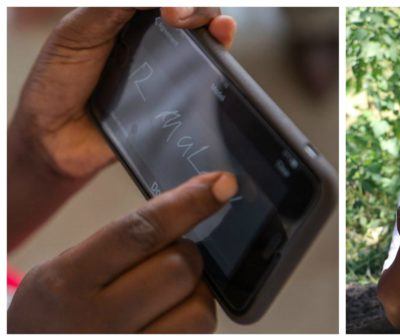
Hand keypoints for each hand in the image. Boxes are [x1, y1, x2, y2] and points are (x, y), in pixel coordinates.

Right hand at [8, 172, 236, 332]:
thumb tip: (192, 204)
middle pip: (178, 268)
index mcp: (67, 283)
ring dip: (196, 293)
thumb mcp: (66, 269)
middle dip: (186, 255)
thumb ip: (121, 242)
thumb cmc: (57, 312)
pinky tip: (169, 317)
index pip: (140, 232)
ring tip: (166, 296)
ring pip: (199, 310)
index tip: (221, 185)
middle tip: (167, 260)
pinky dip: (193, 320)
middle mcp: (94, 322)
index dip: (188, 203)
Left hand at [10, 8, 235, 179]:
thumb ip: (111, 8)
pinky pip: (208, 76)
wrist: (56, 137)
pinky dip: (221, 57)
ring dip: (218, 24)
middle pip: (193, 12)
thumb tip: (159, 0)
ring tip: (219, 27)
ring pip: (207, 38)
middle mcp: (154, 37)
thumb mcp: (77, 31)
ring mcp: (170, 67)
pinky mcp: (181, 96)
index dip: (176, 1)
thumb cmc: (57, 82)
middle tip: (179, 17)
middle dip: (199, 8)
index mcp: (127, 16)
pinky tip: (220, 44)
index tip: (169, 10)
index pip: (164, 1)